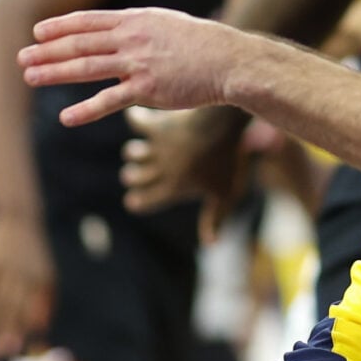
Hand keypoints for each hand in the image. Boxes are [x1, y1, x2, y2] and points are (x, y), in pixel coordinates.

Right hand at [0, 212, 55, 360]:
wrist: (18, 217)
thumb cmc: (34, 255)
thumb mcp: (46, 274)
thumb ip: (45, 302)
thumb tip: (41, 333)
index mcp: (40, 277)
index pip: (32, 308)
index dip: (25, 330)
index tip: (19, 349)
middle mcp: (21, 272)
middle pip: (9, 307)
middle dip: (1, 331)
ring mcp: (1, 266)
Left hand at [21, 7, 244, 123]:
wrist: (229, 59)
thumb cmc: (202, 44)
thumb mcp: (166, 24)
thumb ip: (139, 28)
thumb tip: (119, 31)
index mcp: (135, 20)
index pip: (88, 21)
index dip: (60, 26)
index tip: (37, 32)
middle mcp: (131, 38)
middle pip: (80, 43)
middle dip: (47, 51)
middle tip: (22, 58)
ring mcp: (138, 63)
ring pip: (87, 67)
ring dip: (55, 73)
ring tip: (30, 78)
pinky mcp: (148, 89)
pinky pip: (110, 100)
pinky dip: (85, 109)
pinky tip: (66, 117)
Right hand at [121, 106, 251, 235]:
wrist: (226, 126)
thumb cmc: (229, 161)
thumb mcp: (225, 193)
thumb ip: (214, 218)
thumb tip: (211, 244)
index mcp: (173, 189)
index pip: (144, 201)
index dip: (136, 202)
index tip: (133, 200)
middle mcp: (160, 170)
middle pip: (133, 177)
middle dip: (132, 177)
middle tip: (132, 175)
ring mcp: (157, 148)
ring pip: (132, 152)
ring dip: (133, 152)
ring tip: (137, 151)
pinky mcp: (158, 126)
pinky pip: (136, 122)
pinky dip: (135, 119)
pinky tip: (136, 116)